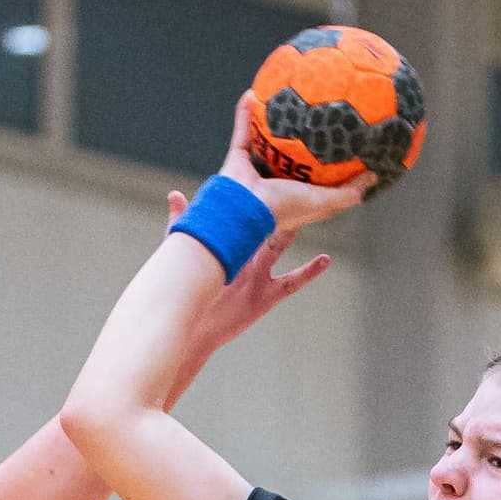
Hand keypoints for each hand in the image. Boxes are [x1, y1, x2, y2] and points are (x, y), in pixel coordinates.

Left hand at [166, 194, 335, 365]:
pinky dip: (310, 271)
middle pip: (269, 222)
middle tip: (298, 179)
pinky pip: (293, 281)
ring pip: (284, 245)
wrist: (193, 329)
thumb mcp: (184, 256)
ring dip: (299, 229)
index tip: (265, 170)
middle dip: (281, 203)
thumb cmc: (185, 293)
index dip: (256, 194)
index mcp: (229, 243)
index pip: (245, 212)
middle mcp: (247, 255)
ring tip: (320, 207)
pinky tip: (325, 260)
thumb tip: (175, 194)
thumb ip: (181, 224)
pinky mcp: (268, 296)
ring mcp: (260, 275)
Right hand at [219, 110, 374, 231]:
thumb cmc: (282, 207)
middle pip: (291, 150)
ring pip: (265, 137)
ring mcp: (256, 165)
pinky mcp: (239, 155)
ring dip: (270, 118)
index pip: (317, 174)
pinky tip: (251, 93)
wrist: (244, 209)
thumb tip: (374, 176)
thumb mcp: (322, 202)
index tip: (344, 140)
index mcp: (296, 190)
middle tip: (314, 108)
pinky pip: (242, 128)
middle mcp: (276, 177)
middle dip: (301, 132)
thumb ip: (347, 192)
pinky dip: (244, 112)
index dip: (329, 160)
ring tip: (281, 95)